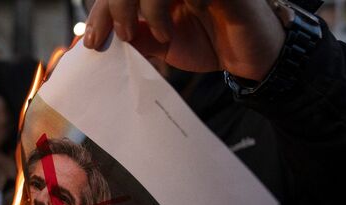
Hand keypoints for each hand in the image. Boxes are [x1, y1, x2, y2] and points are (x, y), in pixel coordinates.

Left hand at [84, 0, 284, 79]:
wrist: (252, 58)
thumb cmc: (212, 43)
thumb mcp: (162, 44)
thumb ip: (134, 35)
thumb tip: (96, 40)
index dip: (102, 11)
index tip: (92, 41)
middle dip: (114, 7)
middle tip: (116, 37)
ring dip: (143, 6)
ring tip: (153, 35)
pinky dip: (166, 7)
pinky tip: (168, 33)